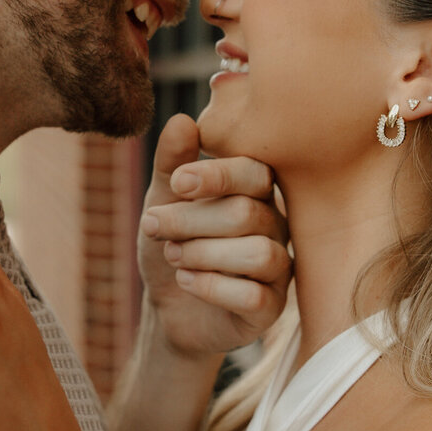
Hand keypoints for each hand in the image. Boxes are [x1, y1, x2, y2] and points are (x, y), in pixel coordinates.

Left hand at [138, 114, 290, 360]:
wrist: (169, 308)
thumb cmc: (173, 245)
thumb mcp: (163, 202)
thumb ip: (173, 165)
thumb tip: (181, 121)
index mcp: (256, 193)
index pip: (254, 173)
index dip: (216, 175)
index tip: (177, 182)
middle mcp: (275, 227)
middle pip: (247, 214)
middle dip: (191, 220)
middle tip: (153, 226)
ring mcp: (278, 269)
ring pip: (257, 254)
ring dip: (203, 254)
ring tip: (172, 255)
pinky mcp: (271, 308)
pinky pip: (253, 296)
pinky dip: (211, 287)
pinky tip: (185, 281)